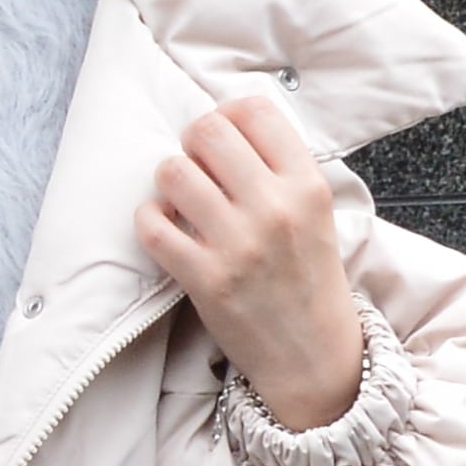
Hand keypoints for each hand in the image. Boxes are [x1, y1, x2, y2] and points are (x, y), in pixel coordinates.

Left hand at [134, 96, 364, 431]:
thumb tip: (228, 127)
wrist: (312, 354)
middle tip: (195, 166)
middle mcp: (274, 208)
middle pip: (208, 132)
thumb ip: (281, 170)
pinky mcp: (205, 279)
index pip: (255, 111)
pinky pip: (153, 226)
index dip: (227, 114)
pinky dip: (150, 220)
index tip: (221, 135)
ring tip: (180, 199)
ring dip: (168, 181)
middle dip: (192, 143)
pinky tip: (165, 228)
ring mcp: (237, 244)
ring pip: (174, 172)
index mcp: (306, 185)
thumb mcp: (315, 214)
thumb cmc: (308, 280)